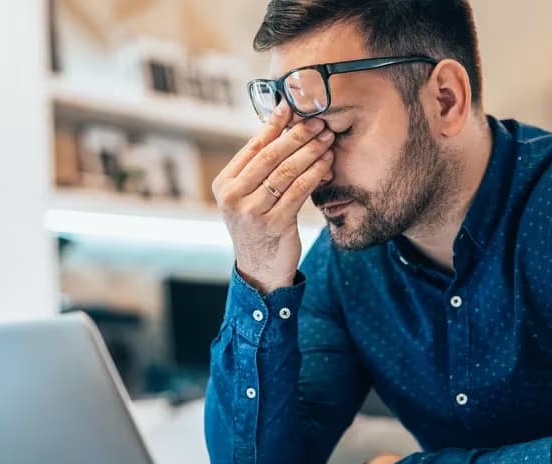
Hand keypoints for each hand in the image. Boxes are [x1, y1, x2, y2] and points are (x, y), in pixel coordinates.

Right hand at [212, 102, 334, 293]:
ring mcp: (252, 211)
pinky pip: (299, 191)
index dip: (274, 124)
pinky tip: (327, 164)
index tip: (292, 106)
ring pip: (287, 172)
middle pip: (270, 156)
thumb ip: (259, 168)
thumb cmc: (259, 226)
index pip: (252, 147)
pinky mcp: (274, 224)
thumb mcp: (249, 196)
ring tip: (327, 139)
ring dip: (310, 152)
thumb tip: (283, 127)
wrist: (260, 269)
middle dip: (297, 135)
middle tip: (318, 120)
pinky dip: (315, 174)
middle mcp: (233, 197)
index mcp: (224, 184)